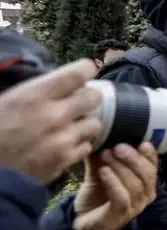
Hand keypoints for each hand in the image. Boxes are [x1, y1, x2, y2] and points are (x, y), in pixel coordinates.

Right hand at [0, 59, 101, 183]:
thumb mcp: (8, 101)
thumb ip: (37, 91)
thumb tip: (60, 82)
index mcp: (34, 95)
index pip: (76, 74)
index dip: (87, 69)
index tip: (88, 70)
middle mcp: (53, 115)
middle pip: (94, 98)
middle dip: (89, 98)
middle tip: (80, 102)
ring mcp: (62, 139)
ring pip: (95, 124)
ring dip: (86, 123)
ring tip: (72, 125)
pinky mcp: (66, 159)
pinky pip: (87, 146)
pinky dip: (80, 144)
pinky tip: (66, 143)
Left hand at [73, 142, 157, 229]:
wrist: (83, 220)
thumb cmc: (97, 194)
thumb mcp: (101, 170)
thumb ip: (104, 155)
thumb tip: (100, 134)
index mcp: (145, 183)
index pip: (153, 166)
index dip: (150, 154)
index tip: (141, 142)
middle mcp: (145, 195)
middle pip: (147, 174)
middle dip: (134, 158)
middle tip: (117, 147)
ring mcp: (135, 207)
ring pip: (135, 185)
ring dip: (121, 167)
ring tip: (106, 155)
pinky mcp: (120, 215)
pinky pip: (122, 197)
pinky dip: (113, 182)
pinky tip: (103, 171)